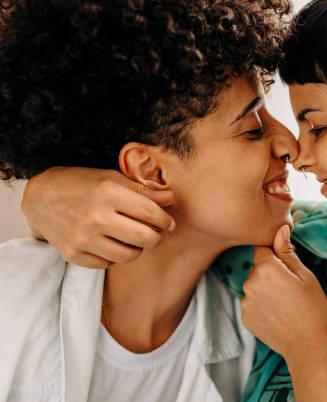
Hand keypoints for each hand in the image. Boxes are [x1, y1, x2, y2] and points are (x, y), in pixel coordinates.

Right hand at [21, 167, 174, 268]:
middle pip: (145, 238)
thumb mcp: (112, 178)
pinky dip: (115, 256)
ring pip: (129, 255)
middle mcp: (96, 217)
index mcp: (109, 193)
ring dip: (138, 249)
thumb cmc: (81, 183)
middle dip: (157, 237)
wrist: (40, 196)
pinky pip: (108, 264)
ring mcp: (83, 238)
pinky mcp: (72, 254)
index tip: (168, 222)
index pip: (151, 213)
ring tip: (135, 238)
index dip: (165, 220)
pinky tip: (112, 243)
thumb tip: (170, 198)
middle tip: (155, 233)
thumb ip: (142, 190)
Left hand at [241, 225, 326, 401]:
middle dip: (270, 271)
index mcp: (265, 268)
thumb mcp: (305, 275)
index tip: (287, 263)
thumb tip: (280, 228)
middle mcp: (249, 283)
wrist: (308, 346)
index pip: (262, 248)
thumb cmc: (313, 308)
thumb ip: (286, 251)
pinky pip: (252, 302)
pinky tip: (278, 313)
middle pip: (257, 267)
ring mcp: (245, 302)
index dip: (275, 253)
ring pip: (254, 285)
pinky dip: (262, 304)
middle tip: (290, 286)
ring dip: (265, 288)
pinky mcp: (245, 318)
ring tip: (285, 302)